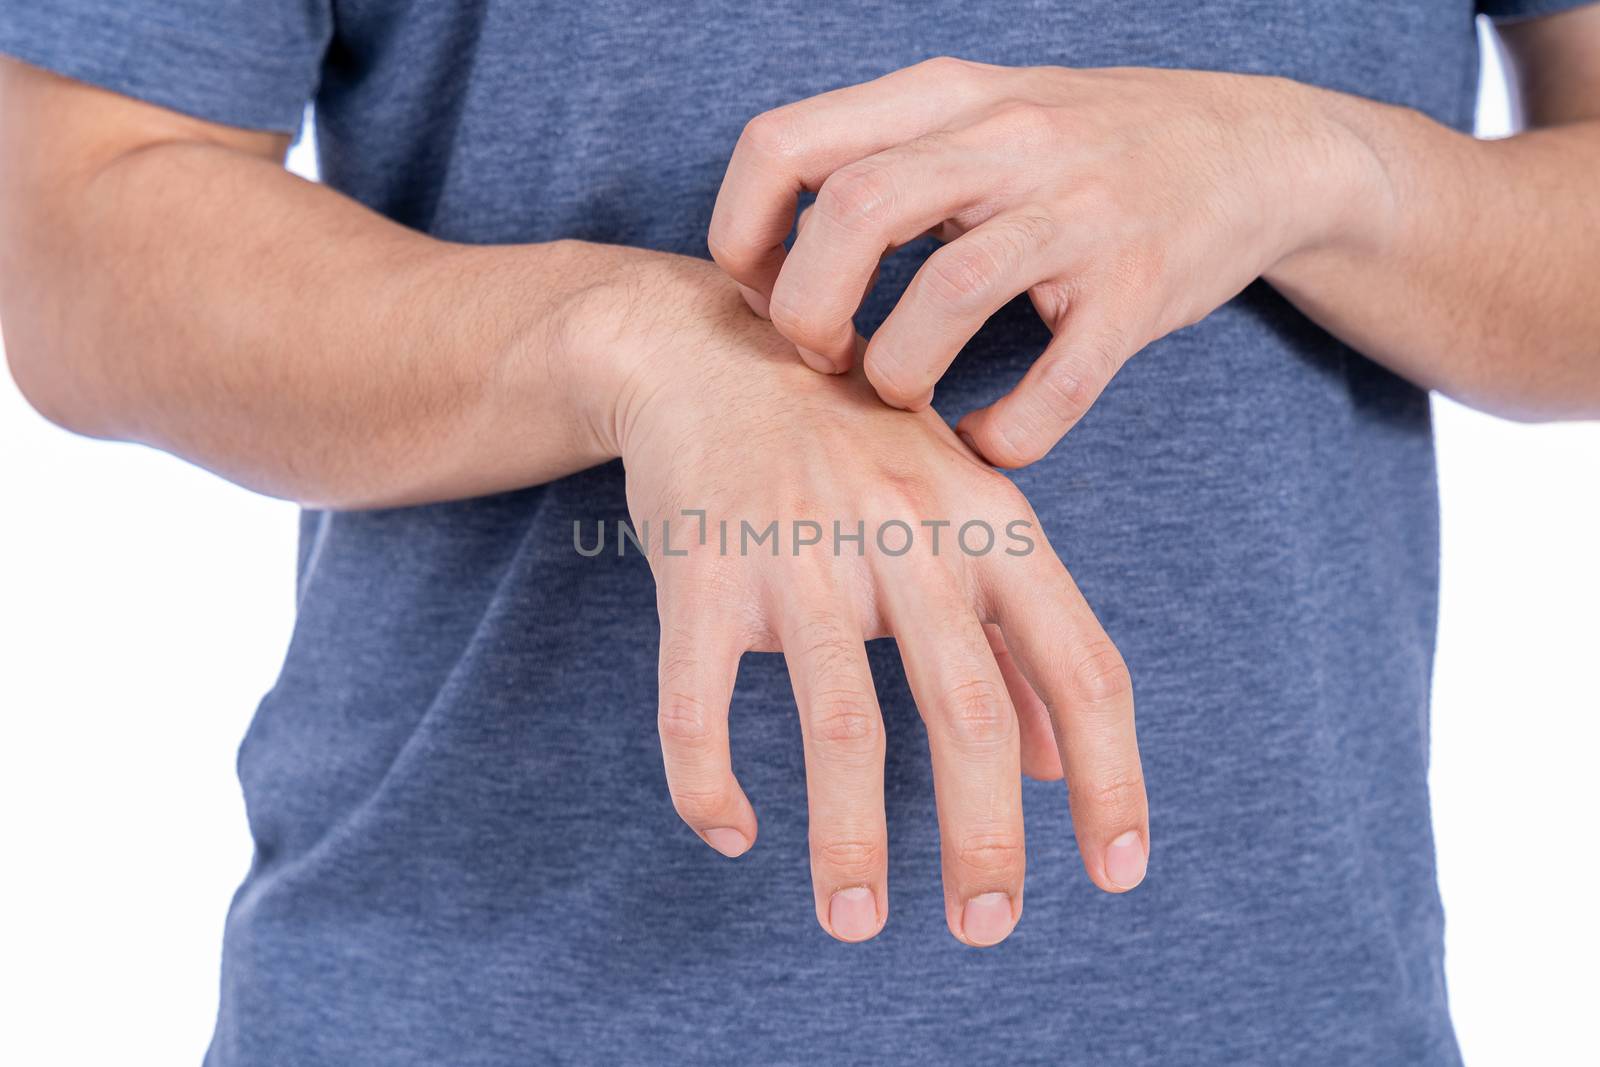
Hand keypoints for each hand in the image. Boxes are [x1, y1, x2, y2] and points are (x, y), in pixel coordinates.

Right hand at [573, 249, 1148, 944]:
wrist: (712, 349)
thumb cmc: (856, 446)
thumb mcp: (963, 513)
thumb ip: (1017, 633)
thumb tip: (1056, 767)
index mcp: (990, 525)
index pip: (1080, 664)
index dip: (1111, 776)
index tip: (1117, 873)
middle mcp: (906, 537)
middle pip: (966, 708)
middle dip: (984, 835)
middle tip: (986, 928)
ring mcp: (799, 552)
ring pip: (838, 720)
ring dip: (850, 837)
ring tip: (857, 921)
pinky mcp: (703, 570)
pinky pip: (698, 701)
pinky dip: (708, 780)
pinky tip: (730, 833)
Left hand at [707, 59, 1379, 464]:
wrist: (1254, 150)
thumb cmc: (1084, 147)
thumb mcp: (978, 113)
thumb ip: (879, 160)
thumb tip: (766, 259)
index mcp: (946, 97)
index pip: (786, 143)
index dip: (743, 232)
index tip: (758, 290)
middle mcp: (1009, 141)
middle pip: (853, 213)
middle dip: (806, 309)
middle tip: (822, 355)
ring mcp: (1081, 213)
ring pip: (949, 290)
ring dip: (897, 371)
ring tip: (899, 393)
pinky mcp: (1140, 289)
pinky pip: (1057, 383)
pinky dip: (1005, 432)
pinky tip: (985, 440)